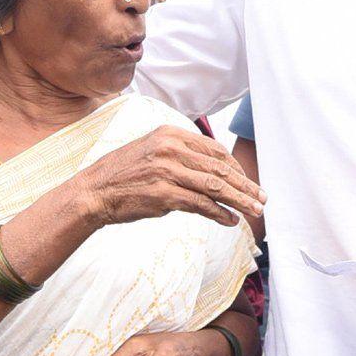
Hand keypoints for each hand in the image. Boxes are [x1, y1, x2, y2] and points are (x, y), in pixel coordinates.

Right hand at [80, 126, 265, 228]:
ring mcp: (168, 171)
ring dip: (240, 200)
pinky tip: (231, 221)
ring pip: (216, 187)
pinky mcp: (164, 195)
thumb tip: (212, 170)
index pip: (215, 150)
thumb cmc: (123, 173)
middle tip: (262, 198)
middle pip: (220, 169)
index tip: (247, 181)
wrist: (93, 191)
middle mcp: (171, 149)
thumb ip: (180, 154)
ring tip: (255, 211)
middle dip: (245, 185)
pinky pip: (201, 205)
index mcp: (170, 134)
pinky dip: (220, 214)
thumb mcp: (152, 150)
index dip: (236, 168)